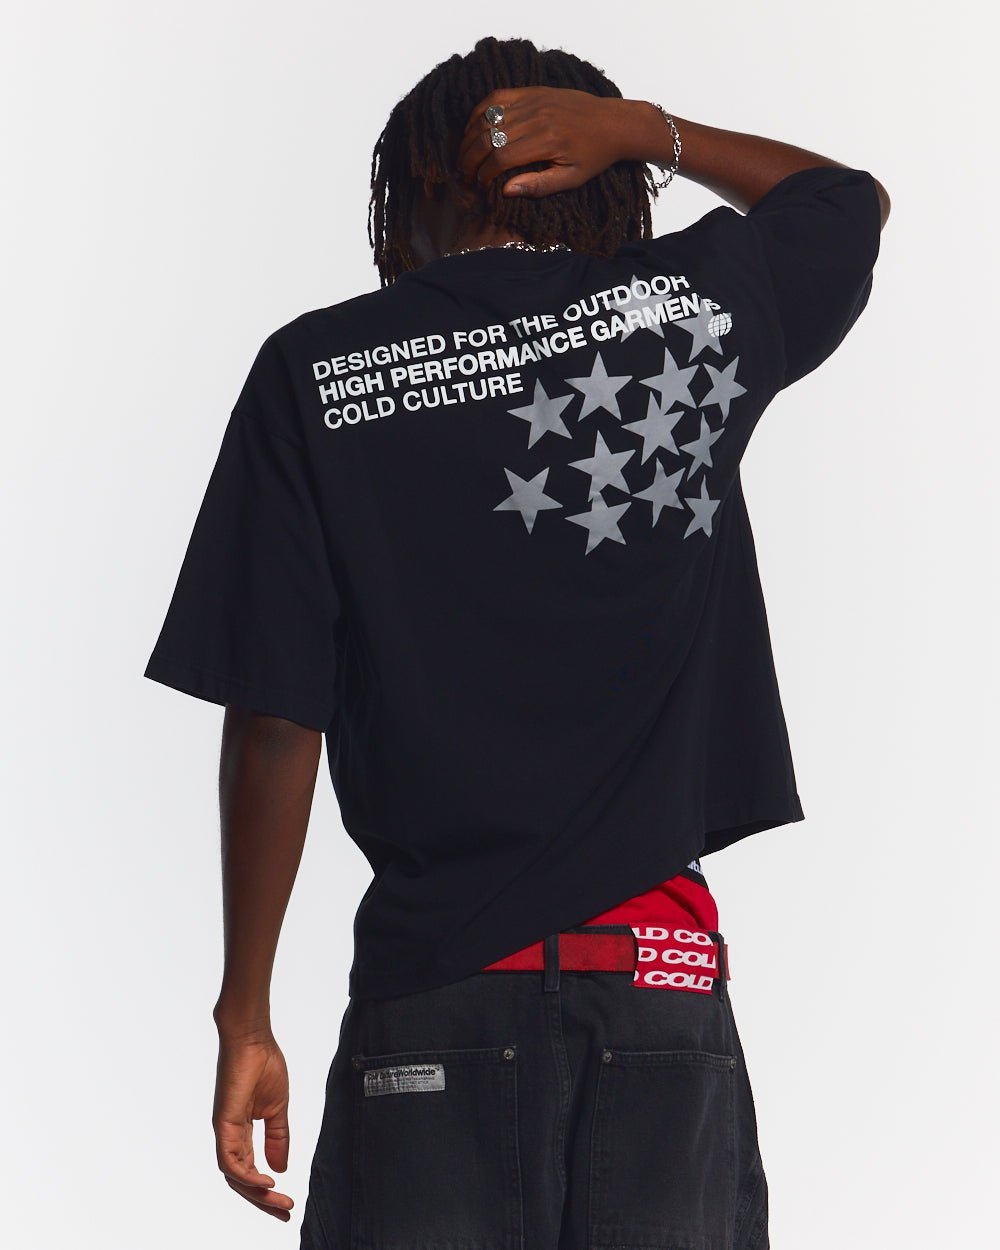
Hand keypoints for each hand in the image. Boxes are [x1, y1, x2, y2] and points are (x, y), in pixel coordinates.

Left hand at [212, 1030, 293, 1220]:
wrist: (253, 1038)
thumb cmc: (264, 1064)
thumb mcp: (278, 1108)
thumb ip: (278, 1138)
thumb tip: (280, 1168)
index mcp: (241, 1131)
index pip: (250, 1170)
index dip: (267, 1191)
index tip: (287, 1204)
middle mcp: (229, 1135)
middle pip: (241, 1180)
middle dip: (263, 1201)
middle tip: (285, 1213)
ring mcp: (224, 1130)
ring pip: (234, 1175)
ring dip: (256, 1193)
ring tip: (279, 1201)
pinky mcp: (223, 1122)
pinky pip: (229, 1159)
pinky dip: (245, 1174)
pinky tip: (266, 1181)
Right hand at [456, 86, 632, 198]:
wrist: (613, 122)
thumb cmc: (594, 155)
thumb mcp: (571, 179)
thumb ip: (539, 186)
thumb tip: (505, 191)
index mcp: (547, 141)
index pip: (502, 157)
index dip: (485, 174)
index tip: (480, 186)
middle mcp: (537, 117)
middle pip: (489, 136)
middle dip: (470, 158)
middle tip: (463, 175)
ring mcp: (533, 100)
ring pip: (488, 117)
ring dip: (469, 137)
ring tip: (463, 156)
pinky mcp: (532, 91)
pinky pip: (497, 98)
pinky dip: (479, 112)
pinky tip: (472, 128)